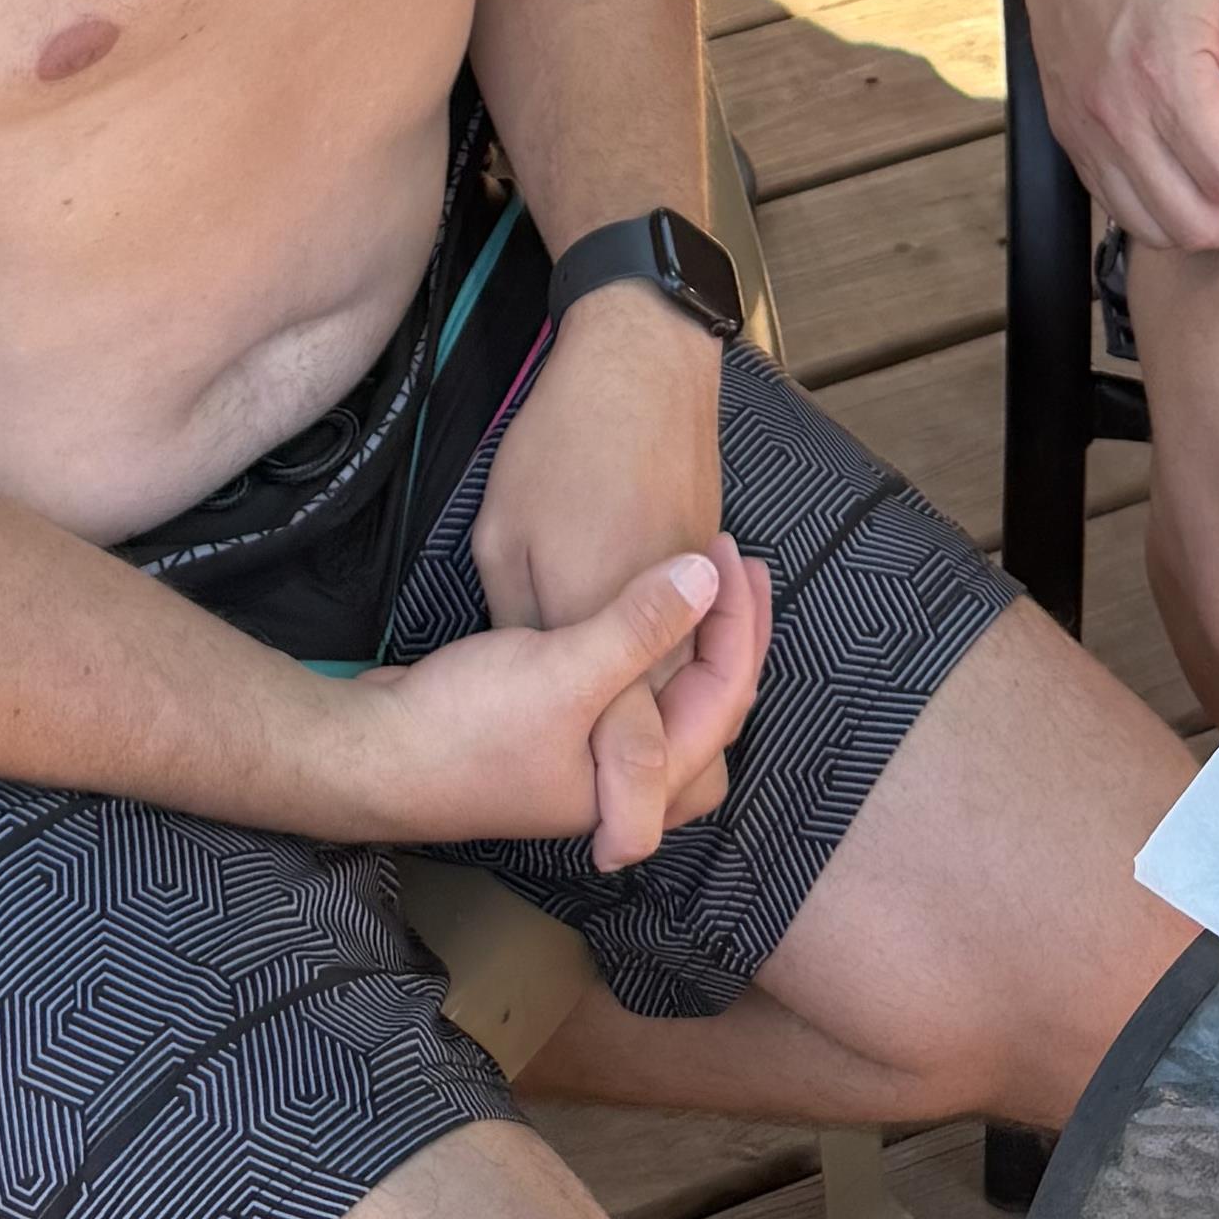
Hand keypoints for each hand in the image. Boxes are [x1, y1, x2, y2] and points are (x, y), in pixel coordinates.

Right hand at [341, 542, 774, 872]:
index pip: (724, 699)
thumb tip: (709, 576)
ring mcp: (590, 759)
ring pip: (667, 703)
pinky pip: (626, 690)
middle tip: (735, 567)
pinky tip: (634, 609)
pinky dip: (645, 648)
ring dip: (691, 645)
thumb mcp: (564, 670)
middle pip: (710, 711)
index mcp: (645, 780)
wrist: (377, 752)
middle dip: (731, 639)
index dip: (738, 624)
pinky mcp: (557, 732)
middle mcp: (627, 778)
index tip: (730, 552)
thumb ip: (640, 626)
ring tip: (701, 585)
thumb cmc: (471, 725)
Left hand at [472, 287, 740, 861]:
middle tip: (616, 811)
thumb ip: (532, 624)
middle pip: (688, 742)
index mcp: (615, 634)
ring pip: (701, 699)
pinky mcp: (711, 572)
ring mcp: (701, 603)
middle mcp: (673, 631)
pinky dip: (686, 673)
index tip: (612, 854)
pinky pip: (705, 649)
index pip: (633, 759)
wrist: (640, 364)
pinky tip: (642, 668)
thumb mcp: (508, 542)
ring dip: (675, 725)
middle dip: (658, 786)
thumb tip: (539, 674)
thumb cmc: (560, 449)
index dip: (624, 814)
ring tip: (619, 739)